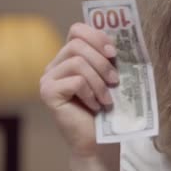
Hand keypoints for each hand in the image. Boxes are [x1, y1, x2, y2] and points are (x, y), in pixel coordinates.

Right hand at [39, 22, 121, 170]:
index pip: (77, 30)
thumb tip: (122, 38)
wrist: (99, 140)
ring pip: (78, 63)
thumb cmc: (107, 108)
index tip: (114, 52)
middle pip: (77, 44)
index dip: (96, 36)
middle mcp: (55, 65)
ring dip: (99, 81)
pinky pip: (76, 81)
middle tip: (116, 80)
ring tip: (107, 98)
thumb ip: (110, 58)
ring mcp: (48, 79)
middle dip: (102, 61)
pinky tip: (95, 106)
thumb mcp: (111, 77)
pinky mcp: (48, 93)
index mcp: (70, 57)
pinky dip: (91, 93)